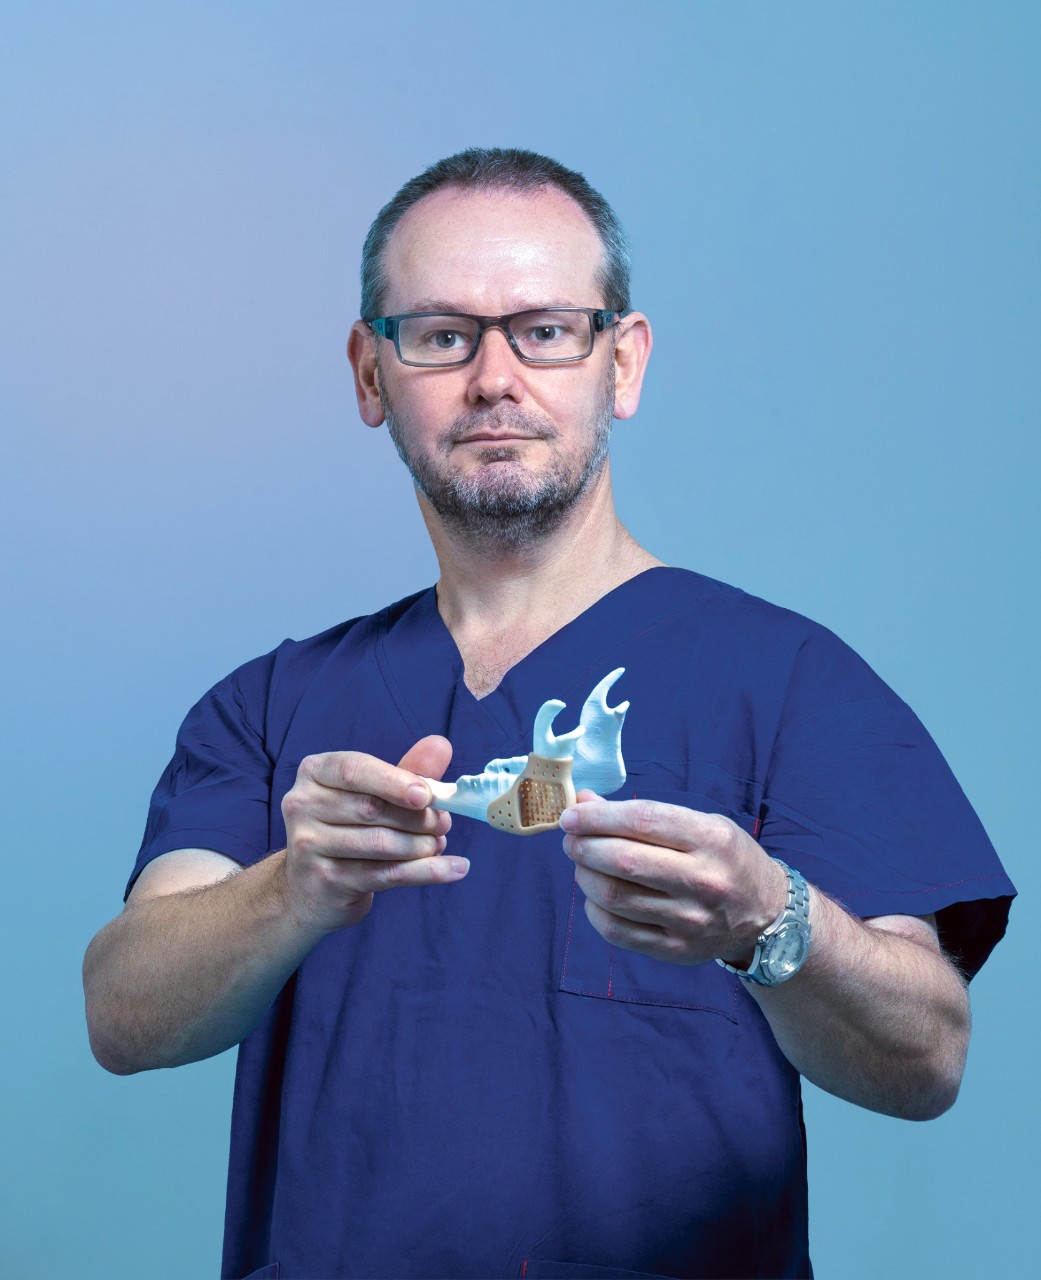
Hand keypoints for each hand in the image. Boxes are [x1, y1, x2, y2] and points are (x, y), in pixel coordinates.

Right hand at [280, 737, 467, 933]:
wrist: (308, 889)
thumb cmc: (345, 829)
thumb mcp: (371, 794)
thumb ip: (405, 771)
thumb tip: (440, 745)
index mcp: (314, 773)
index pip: (353, 770)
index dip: (394, 781)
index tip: (427, 795)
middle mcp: (303, 805)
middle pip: (371, 808)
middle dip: (417, 817)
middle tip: (444, 823)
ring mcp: (309, 845)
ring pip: (380, 843)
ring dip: (422, 845)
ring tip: (438, 844)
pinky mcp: (325, 881)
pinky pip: (386, 875)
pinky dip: (427, 872)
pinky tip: (455, 869)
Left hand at [559, 791, 785, 965]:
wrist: (766, 913)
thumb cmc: (725, 858)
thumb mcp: (699, 823)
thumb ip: (643, 815)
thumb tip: (584, 803)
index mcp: (712, 839)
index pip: (643, 820)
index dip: (598, 816)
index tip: (571, 814)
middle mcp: (703, 880)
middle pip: (623, 861)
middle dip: (584, 846)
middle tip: (571, 839)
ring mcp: (690, 920)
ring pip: (614, 897)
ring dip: (584, 876)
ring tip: (582, 864)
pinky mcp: (676, 950)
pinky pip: (617, 932)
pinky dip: (595, 910)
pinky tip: (596, 896)